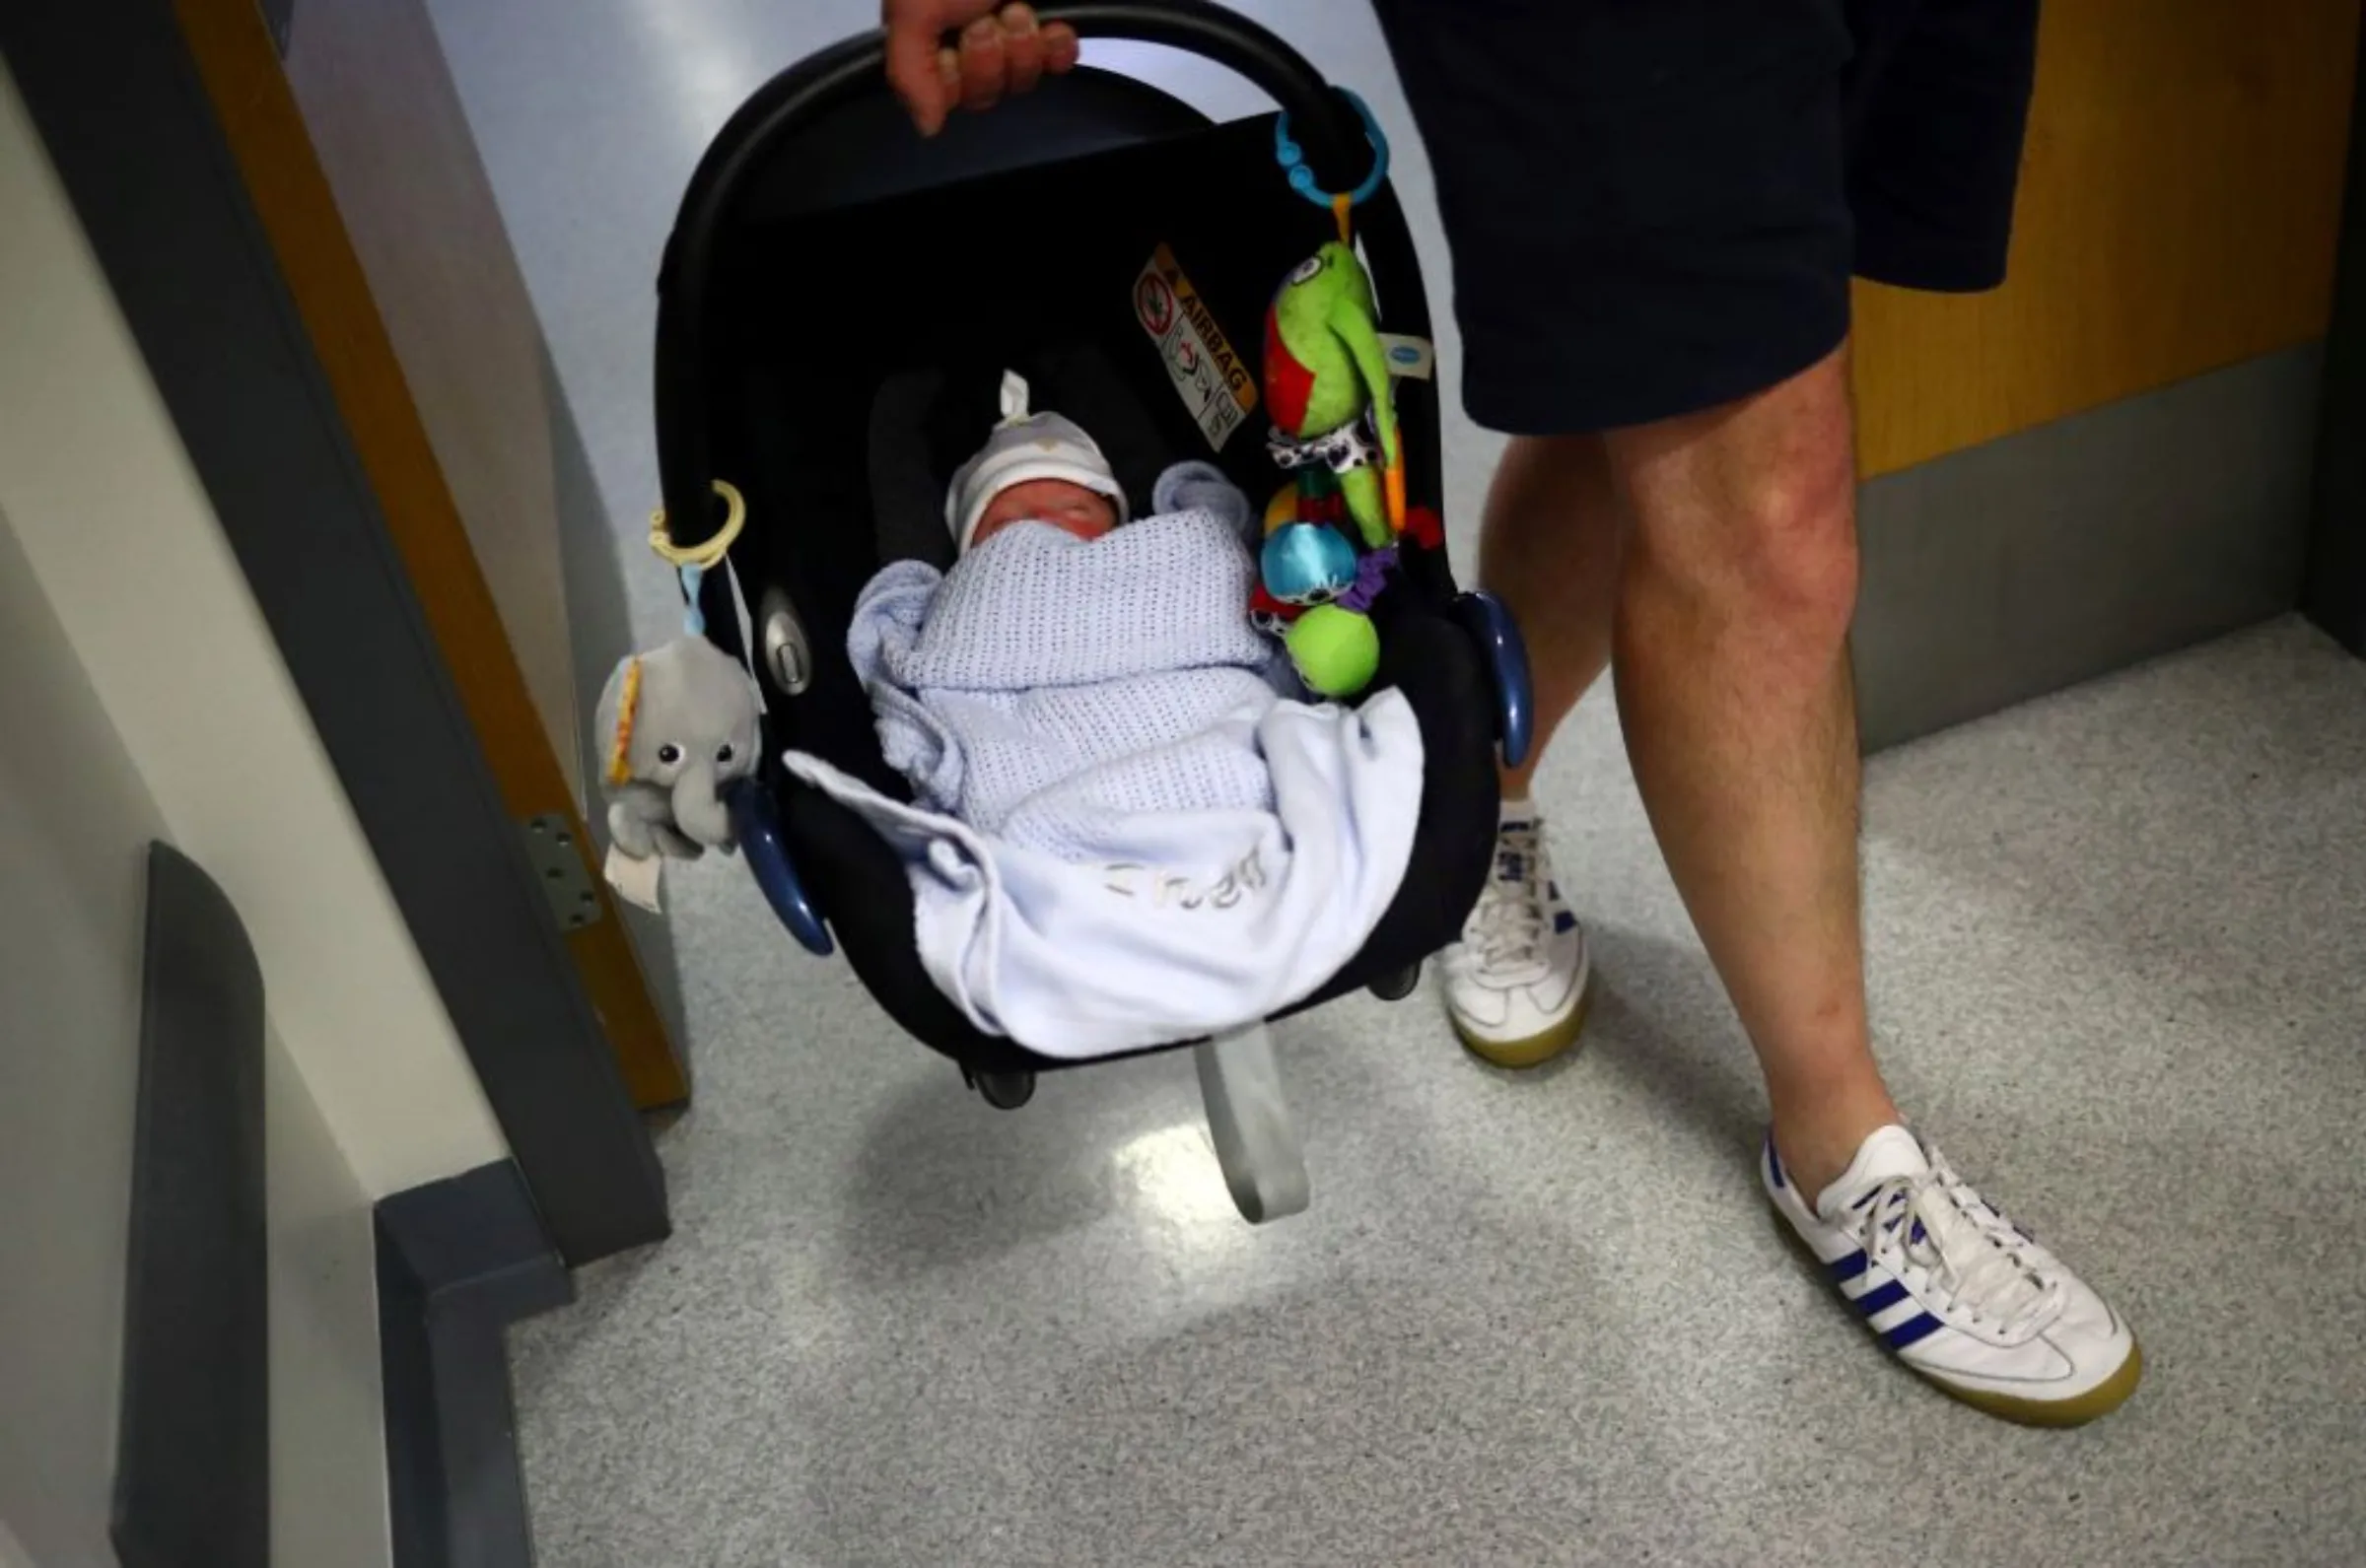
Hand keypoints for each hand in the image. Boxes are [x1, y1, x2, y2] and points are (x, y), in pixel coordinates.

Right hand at [884, 1, 1079, 136]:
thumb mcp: (913, 8)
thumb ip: (909, 70)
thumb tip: (925, 126)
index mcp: (926, 35)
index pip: (945, 96)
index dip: (957, 83)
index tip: (955, 50)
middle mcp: (964, 37)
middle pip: (985, 92)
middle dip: (991, 60)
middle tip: (987, 19)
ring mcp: (1009, 30)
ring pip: (1021, 80)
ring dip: (1023, 48)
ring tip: (1017, 7)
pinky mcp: (1047, 22)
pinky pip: (1057, 63)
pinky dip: (1058, 50)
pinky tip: (1055, 30)